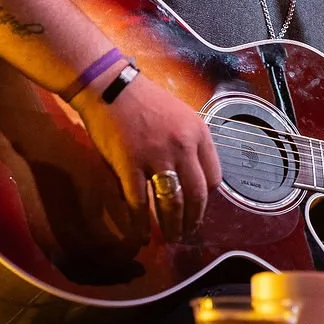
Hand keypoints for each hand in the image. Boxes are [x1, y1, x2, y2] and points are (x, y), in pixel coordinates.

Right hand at [71, 66, 220, 241]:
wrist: (109, 85)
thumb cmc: (144, 101)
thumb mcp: (180, 116)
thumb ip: (190, 143)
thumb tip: (194, 176)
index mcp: (199, 133)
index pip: (214, 177)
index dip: (206, 198)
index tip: (198, 207)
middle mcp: (182, 146)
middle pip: (196, 195)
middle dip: (193, 220)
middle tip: (187, 233)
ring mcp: (156, 156)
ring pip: (171, 203)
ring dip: (172, 226)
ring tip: (170, 237)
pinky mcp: (129, 164)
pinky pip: (139, 203)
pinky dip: (140, 224)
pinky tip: (141, 235)